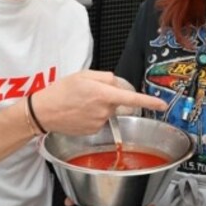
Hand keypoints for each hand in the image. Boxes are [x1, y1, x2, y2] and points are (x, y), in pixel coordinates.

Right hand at [32, 70, 166, 135]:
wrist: (42, 112)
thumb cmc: (60, 92)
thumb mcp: (83, 75)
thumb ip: (105, 76)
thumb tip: (116, 83)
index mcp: (102, 94)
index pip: (131, 98)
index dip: (149, 101)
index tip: (162, 104)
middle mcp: (103, 110)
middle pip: (118, 101)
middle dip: (110, 96)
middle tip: (90, 92)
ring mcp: (98, 122)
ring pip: (109, 111)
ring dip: (100, 106)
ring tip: (81, 103)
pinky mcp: (93, 131)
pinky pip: (101, 120)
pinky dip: (94, 115)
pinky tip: (80, 112)